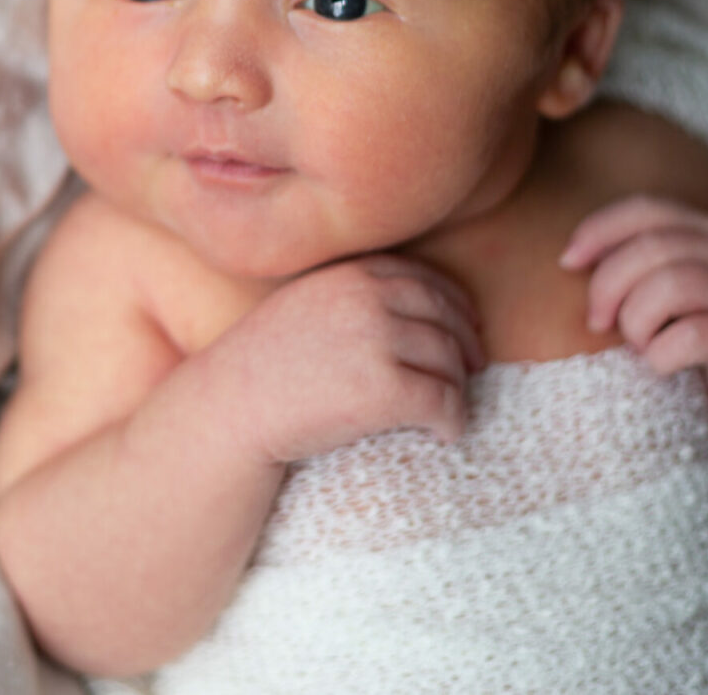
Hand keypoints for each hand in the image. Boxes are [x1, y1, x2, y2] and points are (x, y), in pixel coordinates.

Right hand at [215, 253, 485, 463]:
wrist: (230, 409)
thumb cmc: (260, 367)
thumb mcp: (302, 307)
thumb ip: (348, 296)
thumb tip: (407, 314)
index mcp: (347, 273)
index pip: (421, 278)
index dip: (454, 301)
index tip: (468, 323)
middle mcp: (366, 298)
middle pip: (443, 315)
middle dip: (467, 341)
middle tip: (477, 366)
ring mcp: (376, 341)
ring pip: (449, 360)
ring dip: (458, 386)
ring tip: (451, 407)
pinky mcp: (383, 389)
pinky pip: (442, 402)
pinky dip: (453, 420)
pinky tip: (444, 434)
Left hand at [561, 195, 707, 416]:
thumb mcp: (675, 280)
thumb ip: (637, 259)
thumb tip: (570, 258)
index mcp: (704, 229)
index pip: (643, 209)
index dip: (597, 230)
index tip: (567, 262)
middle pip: (648, 250)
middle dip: (607, 287)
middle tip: (598, 321)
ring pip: (667, 288)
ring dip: (635, 322)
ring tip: (638, 342)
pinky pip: (688, 338)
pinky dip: (660, 354)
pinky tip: (662, 362)